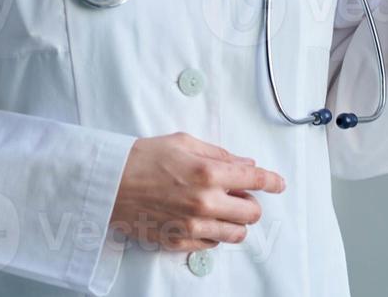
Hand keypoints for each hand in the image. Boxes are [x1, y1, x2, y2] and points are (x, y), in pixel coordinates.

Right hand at [109, 132, 286, 253]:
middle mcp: (205, 202)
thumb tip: (243, 161)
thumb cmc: (142, 157)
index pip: (255, 178)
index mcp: (208, 173)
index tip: (278, 183)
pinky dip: (215, 234)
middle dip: (251, 201)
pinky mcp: (179, 241)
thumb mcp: (183, 142)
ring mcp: (193, 225)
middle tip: (241, 194)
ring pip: (236, 234)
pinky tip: (204, 220)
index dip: (272, 181)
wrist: (109, 183)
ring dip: (236, 221)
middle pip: (251, 212)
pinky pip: (212, 244)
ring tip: (224, 210)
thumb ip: (218, 154)